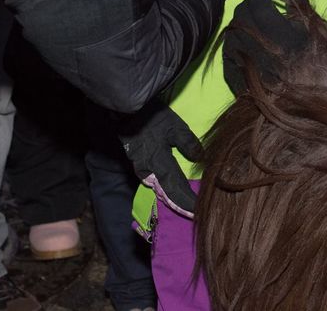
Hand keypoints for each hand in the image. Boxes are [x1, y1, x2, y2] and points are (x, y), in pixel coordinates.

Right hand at [118, 102, 201, 217]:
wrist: (126, 112)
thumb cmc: (152, 118)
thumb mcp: (176, 127)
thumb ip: (189, 144)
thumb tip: (201, 159)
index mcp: (160, 165)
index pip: (177, 191)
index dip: (188, 203)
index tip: (199, 213)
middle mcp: (149, 173)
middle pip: (167, 195)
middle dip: (181, 205)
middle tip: (195, 213)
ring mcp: (142, 169)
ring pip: (160, 188)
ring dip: (174, 197)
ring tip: (187, 205)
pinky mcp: (139, 164)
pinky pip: (155, 181)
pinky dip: (166, 188)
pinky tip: (173, 189)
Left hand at [222, 0, 309, 95]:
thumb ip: (304, 9)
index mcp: (289, 43)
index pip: (258, 8)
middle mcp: (269, 60)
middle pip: (241, 22)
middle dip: (246, 9)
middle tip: (254, 7)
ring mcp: (257, 79)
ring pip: (232, 41)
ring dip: (238, 28)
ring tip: (248, 25)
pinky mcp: (251, 92)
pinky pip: (229, 65)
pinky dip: (233, 50)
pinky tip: (242, 46)